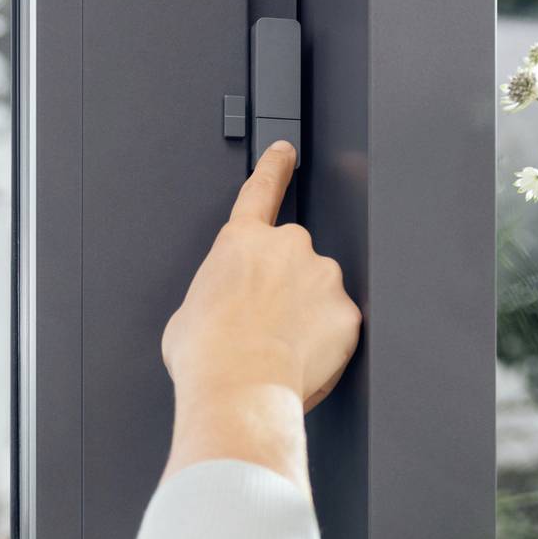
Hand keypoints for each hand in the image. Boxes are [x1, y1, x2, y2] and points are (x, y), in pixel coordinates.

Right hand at [159, 143, 358, 485]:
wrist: (239, 386)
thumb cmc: (207, 353)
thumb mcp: (190, 311)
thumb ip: (218, 291)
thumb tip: (224, 308)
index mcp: (242, 241)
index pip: (262, 190)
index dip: (274, 168)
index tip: (285, 152)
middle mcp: (288, 247)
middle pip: (294, 260)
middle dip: (287, 289)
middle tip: (268, 328)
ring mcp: (322, 276)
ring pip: (320, 294)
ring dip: (307, 317)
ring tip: (281, 351)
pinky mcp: (347, 311)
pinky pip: (339, 325)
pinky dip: (326, 343)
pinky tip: (302, 361)